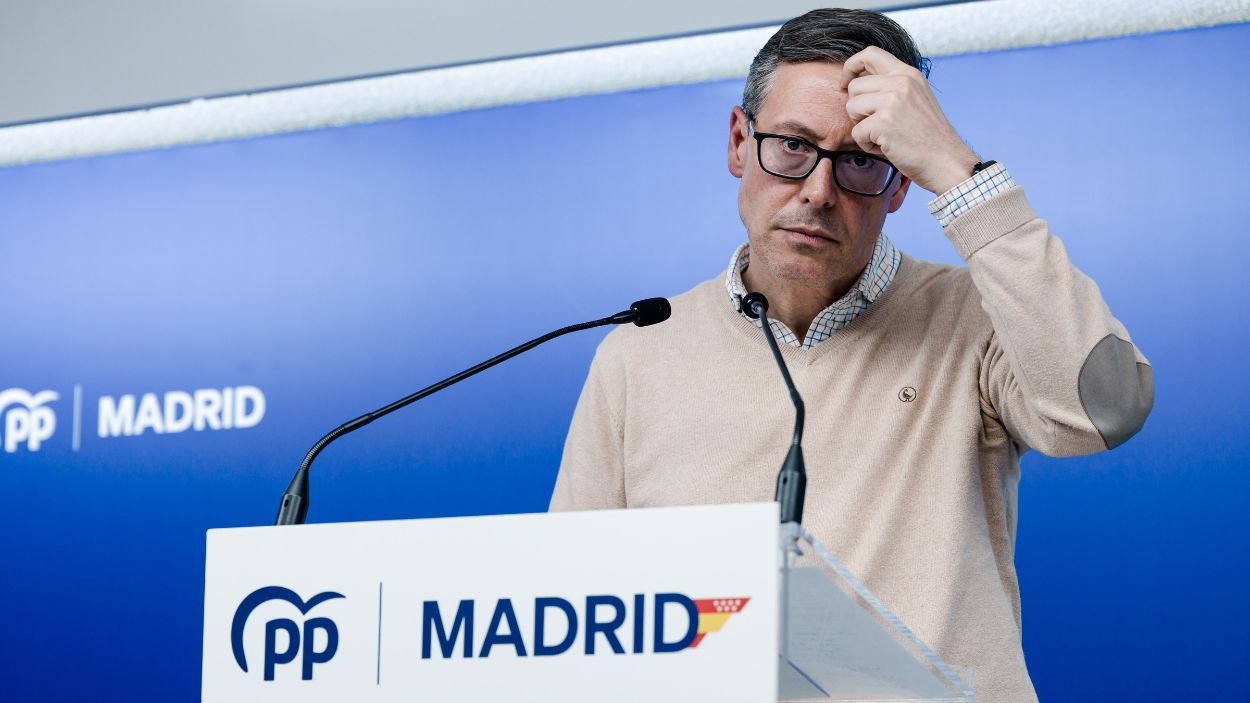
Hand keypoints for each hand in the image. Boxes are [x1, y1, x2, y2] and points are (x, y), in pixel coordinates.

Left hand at [840, 46, 978, 194]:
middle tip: (877, 123)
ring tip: (883, 135)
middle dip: (857, 108)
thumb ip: (892, 86)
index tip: (847, 83)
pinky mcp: (884, 122)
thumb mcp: (915, 98)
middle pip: (855, 86)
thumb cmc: (928, 136)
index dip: (852, 66)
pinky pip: (856, 132)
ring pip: (851, 107)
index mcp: (908, 74)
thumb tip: (856, 82)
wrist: (946, 161)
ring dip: (861, 126)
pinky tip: (887, 147)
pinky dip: (867, 145)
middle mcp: (901, 82)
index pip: (870, 53)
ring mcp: (892, 101)